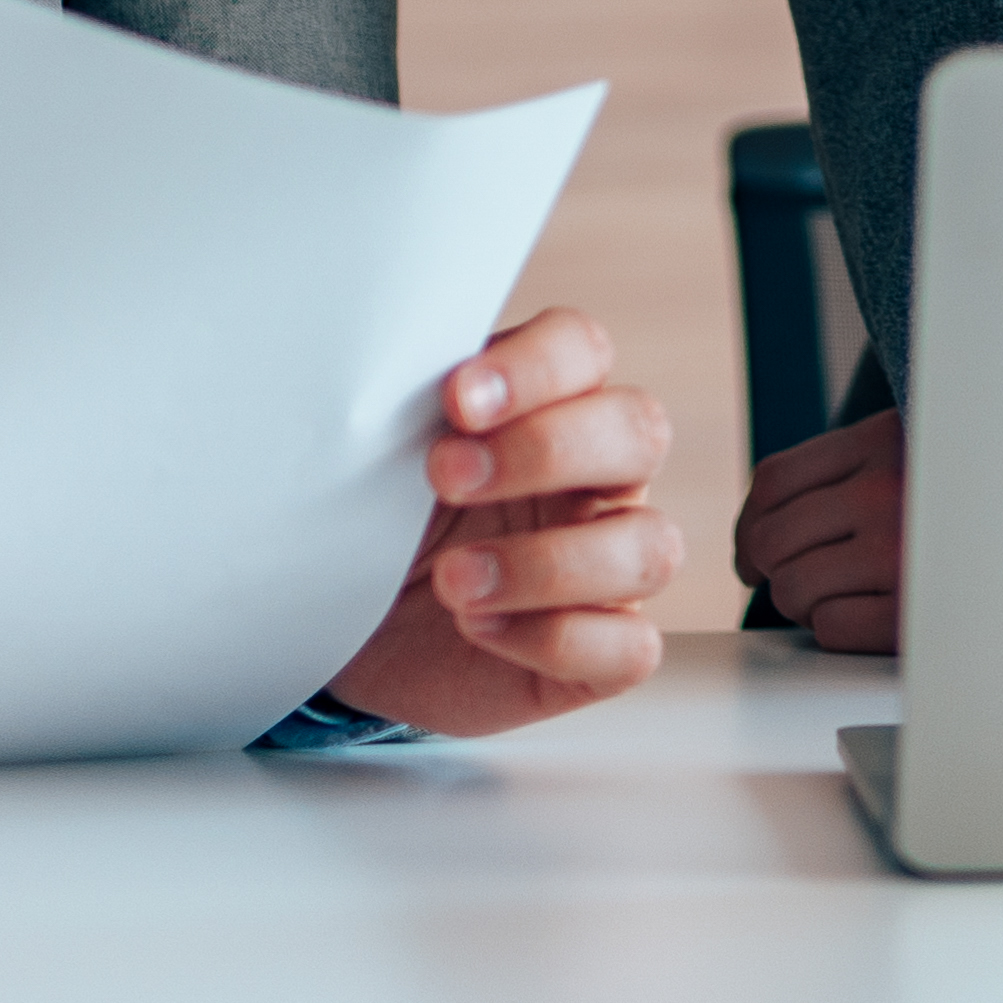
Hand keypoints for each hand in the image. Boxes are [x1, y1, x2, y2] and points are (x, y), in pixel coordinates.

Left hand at [317, 305, 680, 737]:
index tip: (457, 400)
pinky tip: (479, 630)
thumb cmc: (376, 525)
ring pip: (653, 546)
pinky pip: (632, 648)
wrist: (349, 633)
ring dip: (548, 563)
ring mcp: (610, 567)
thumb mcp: (374, 458)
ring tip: (453, 581)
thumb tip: (375, 383)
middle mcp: (595, 479)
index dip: (536, 368)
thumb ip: (402, 409)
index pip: (582, 350)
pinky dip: (556, 638)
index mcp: (547, 406)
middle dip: (546, 450)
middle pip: (640, 432)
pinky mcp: (604, 652)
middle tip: (444, 475)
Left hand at [730, 404, 906, 652]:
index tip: (755, 552)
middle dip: (772, 569)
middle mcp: (889, 490)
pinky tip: (873, 616)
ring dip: (805, 603)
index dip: (750, 524)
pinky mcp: (913, 614)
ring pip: (790, 587)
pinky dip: (841, 629)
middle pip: (770, 538)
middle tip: (797, 582)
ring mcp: (901, 553)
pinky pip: (829, 627)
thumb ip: (854, 466)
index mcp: (883, 440)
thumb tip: (760, 523)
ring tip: (848, 596)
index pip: (773, 479)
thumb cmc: (968, 510)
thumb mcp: (918, 455)